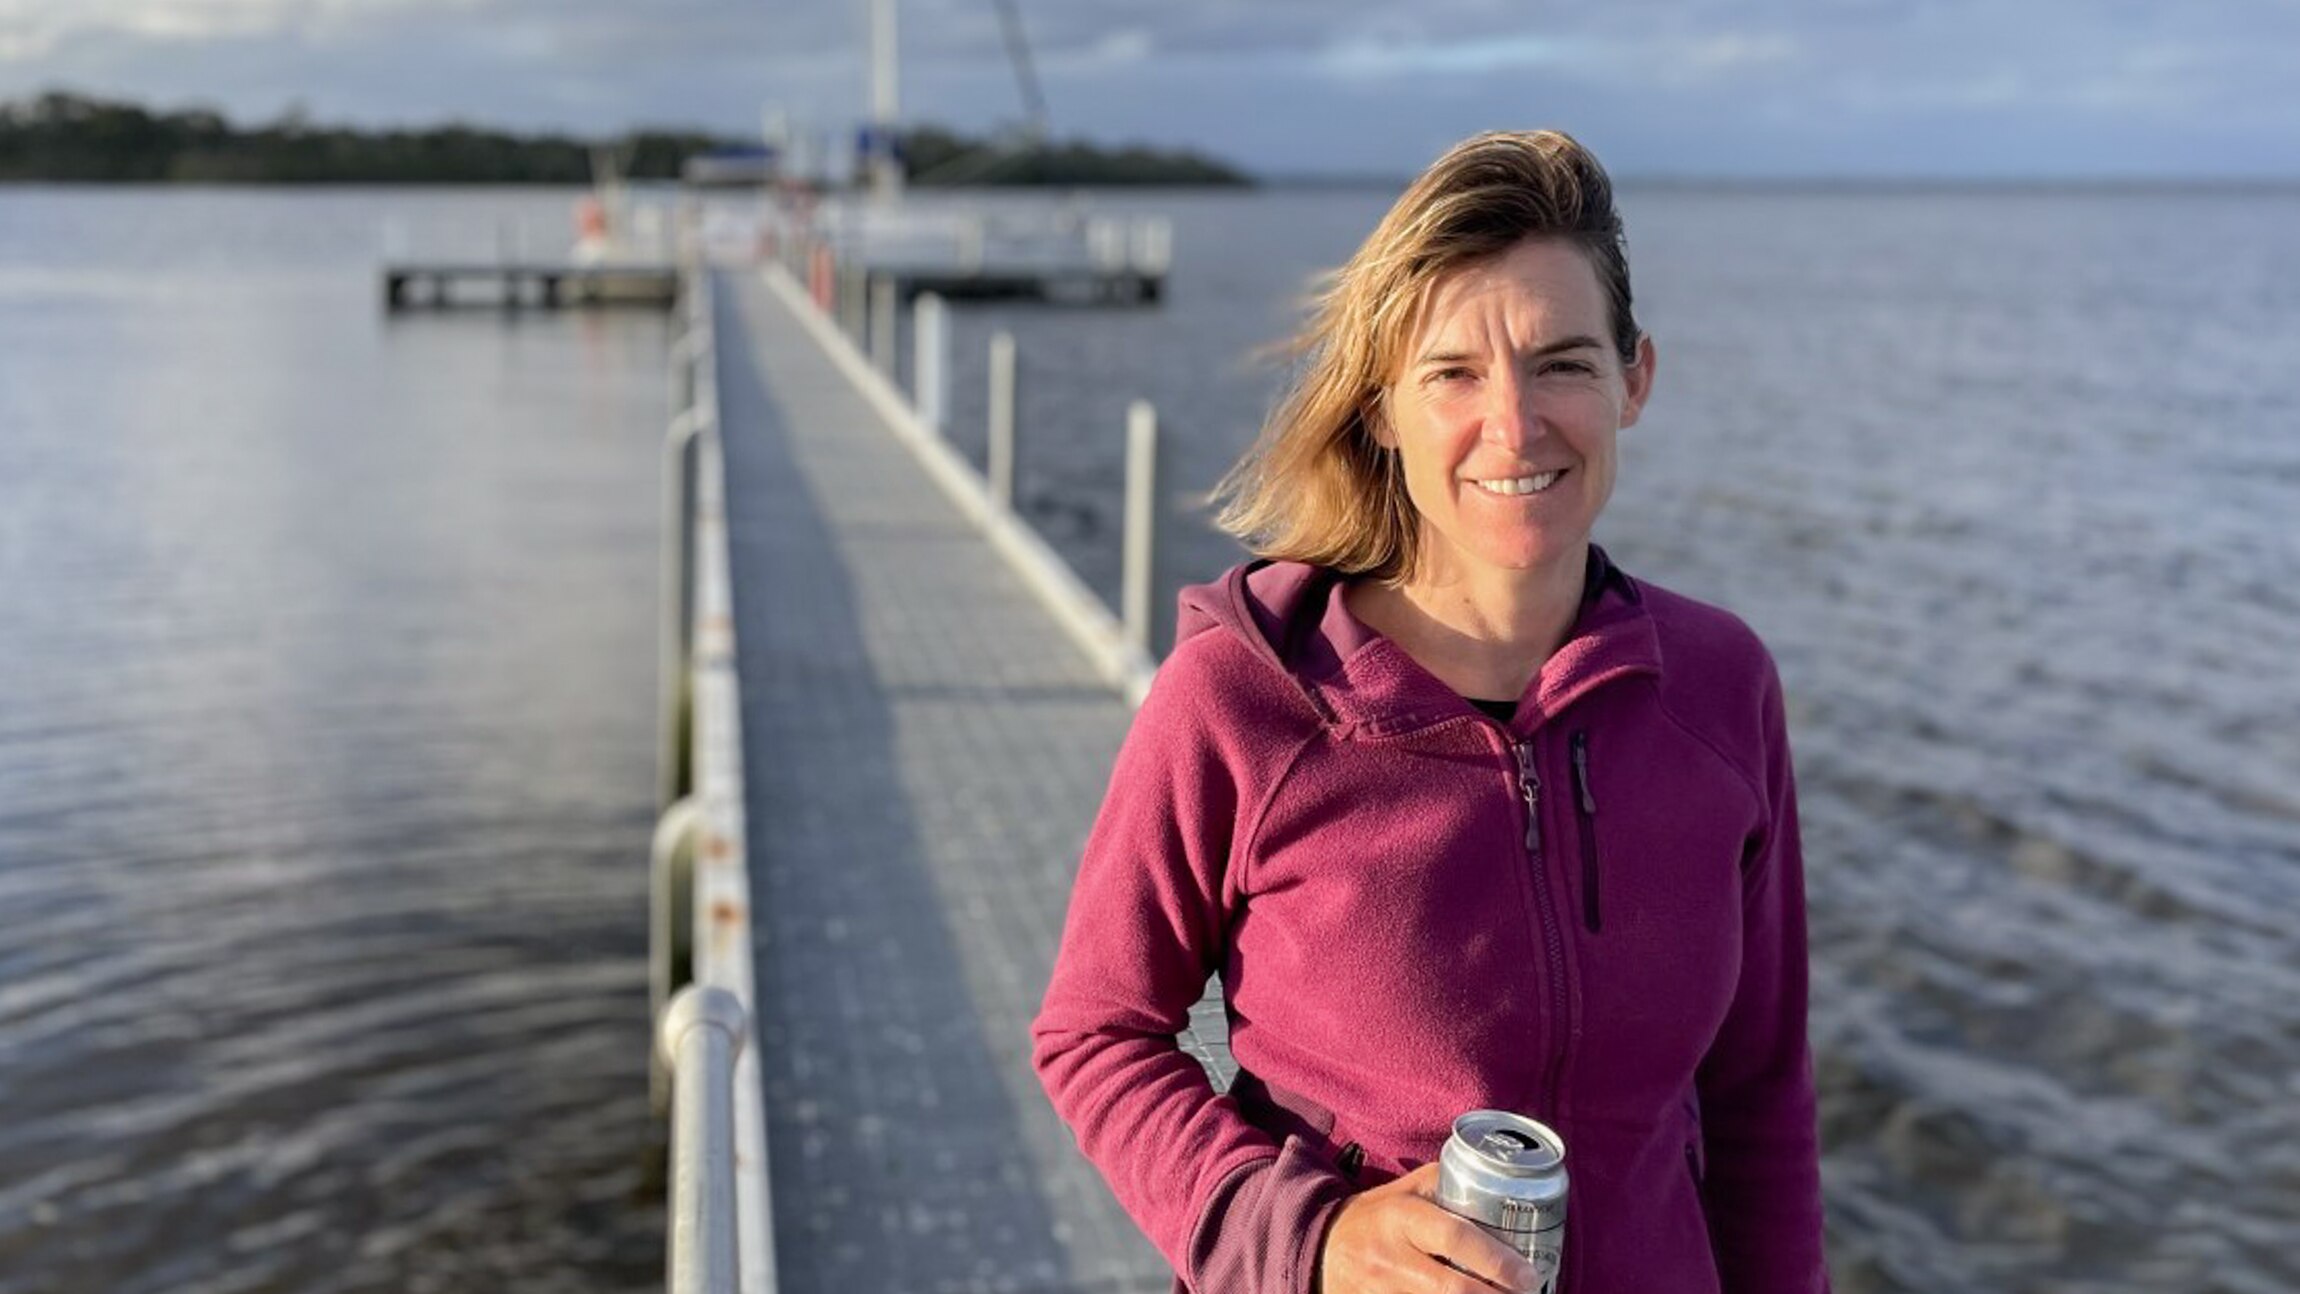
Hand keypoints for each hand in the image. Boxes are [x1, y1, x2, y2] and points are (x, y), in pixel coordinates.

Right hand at [1317, 1163, 1539, 1293]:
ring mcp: (1380, 1291)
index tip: (1529, 1275)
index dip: (1497, 1261)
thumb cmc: (1376, 1216)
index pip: (1455, 1238)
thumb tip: (1502, 1179)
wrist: (1321, 1249)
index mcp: (1401, 1217)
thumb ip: (1447, 1182)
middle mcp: (1389, 1257)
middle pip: (1452, 1289)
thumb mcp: (1405, 1190)